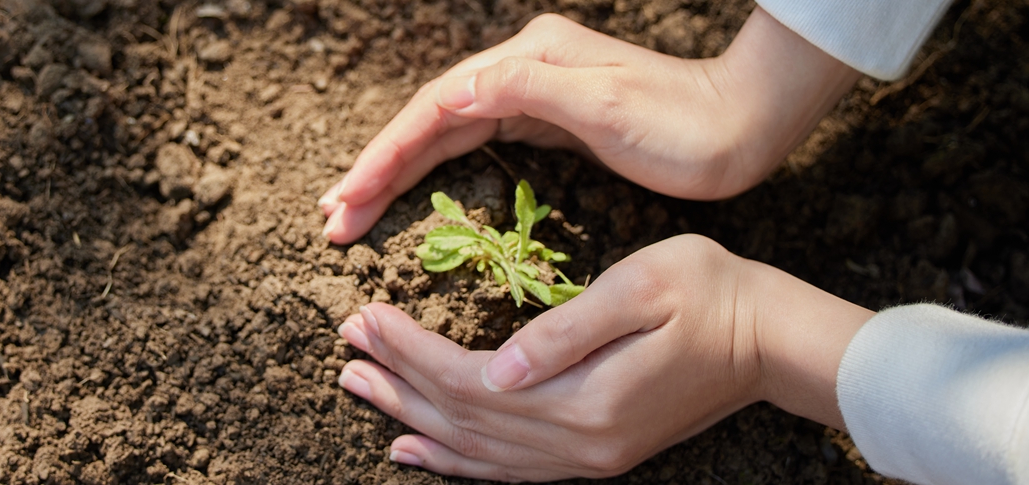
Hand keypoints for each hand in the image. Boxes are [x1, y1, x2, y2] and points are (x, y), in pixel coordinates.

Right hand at [318, 8, 859, 243]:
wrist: (741, 126)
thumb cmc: (682, 124)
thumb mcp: (605, 106)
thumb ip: (524, 91)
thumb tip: (448, 91)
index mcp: (525, 61)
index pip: (435, 110)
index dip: (386, 156)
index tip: (346, 200)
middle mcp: (520, 71)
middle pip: (429, 121)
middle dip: (378, 170)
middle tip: (333, 218)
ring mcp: (532, 95)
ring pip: (445, 134)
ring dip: (397, 173)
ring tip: (354, 209)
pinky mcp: (547, 122)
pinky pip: (472, 145)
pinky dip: (436, 170)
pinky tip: (413, 189)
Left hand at [334, 235, 873, 480]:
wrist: (769, 341)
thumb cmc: (709, 293)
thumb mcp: (642, 289)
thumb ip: (565, 333)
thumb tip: (497, 368)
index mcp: (584, 397)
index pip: (468, 379)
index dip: (411, 351)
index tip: (365, 317)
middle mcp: (578, 442)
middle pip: (462, 417)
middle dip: (397, 380)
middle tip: (345, 346)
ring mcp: (586, 456)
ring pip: (475, 450)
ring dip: (412, 418)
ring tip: (361, 389)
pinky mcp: (594, 453)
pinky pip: (506, 470)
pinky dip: (454, 461)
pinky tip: (415, 448)